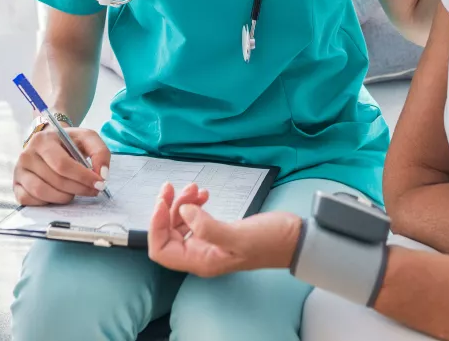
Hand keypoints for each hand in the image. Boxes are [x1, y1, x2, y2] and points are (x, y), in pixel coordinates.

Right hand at [12, 123, 110, 205]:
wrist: (49, 142)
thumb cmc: (68, 142)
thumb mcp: (86, 138)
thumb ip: (100, 152)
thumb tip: (102, 175)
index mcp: (43, 140)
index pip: (63, 164)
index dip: (83, 177)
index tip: (99, 184)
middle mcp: (26, 154)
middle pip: (55, 180)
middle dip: (78, 188)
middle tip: (93, 190)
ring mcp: (19, 171)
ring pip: (42, 192)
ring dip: (64, 197)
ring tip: (75, 192)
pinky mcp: (16, 186)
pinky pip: (30, 201)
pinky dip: (47, 202)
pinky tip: (58, 195)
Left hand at [147, 182, 300, 276]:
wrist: (293, 239)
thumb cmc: (269, 241)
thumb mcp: (238, 236)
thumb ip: (207, 227)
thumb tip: (183, 212)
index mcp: (200, 261)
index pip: (161, 250)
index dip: (155, 226)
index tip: (162, 201)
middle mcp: (200, 255)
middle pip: (168, 233)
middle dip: (168, 209)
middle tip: (176, 187)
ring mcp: (208, 244)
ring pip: (181, 223)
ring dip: (182, 203)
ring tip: (196, 188)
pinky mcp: (217, 232)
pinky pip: (195, 218)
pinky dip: (194, 204)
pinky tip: (205, 194)